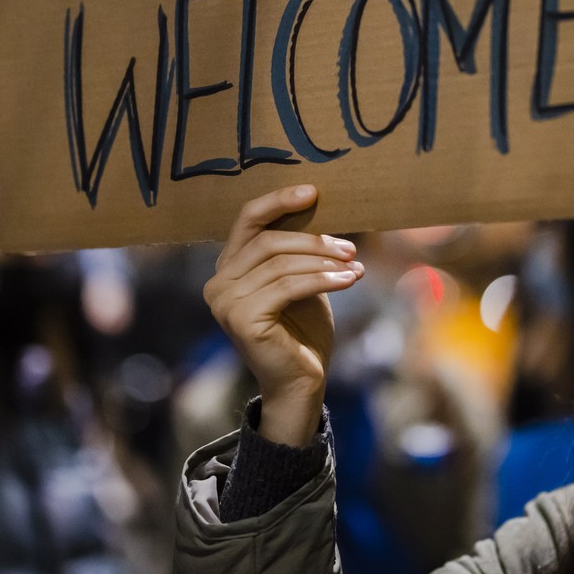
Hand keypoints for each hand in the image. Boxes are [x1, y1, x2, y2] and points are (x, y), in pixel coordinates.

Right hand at [204, 185, 362, 445]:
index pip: (248, 220)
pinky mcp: (242, 319)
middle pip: (268, 241)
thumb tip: (321, 207)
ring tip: (354, 266)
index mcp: (228, 268)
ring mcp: (225, 302)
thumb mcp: (301, 281)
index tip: (313, 191)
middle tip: (350, 247)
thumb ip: (298, 251)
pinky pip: (288, 286)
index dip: (278, 201)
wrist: (300, 382)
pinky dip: (322, 279)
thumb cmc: (302, 331)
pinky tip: (348, 280)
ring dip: (324, 261)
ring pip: (281, 263)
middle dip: (313, 240)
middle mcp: (218, 283)